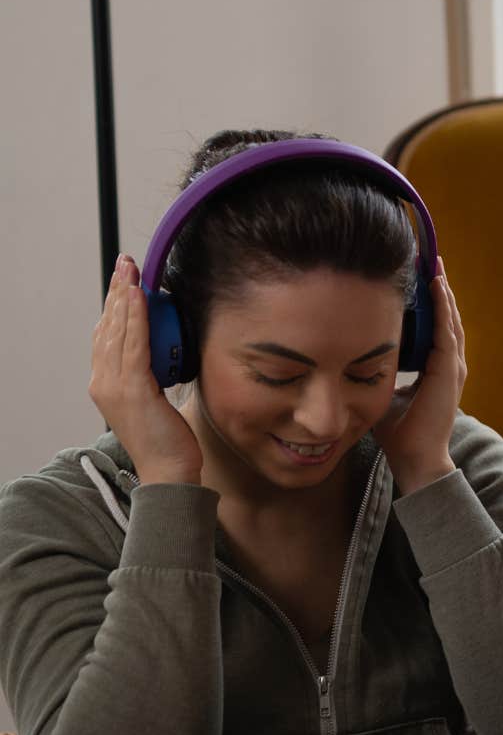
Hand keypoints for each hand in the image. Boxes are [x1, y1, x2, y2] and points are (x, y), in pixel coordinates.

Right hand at [89, 255, 201, 484]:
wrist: (168, 470)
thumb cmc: (166, 440)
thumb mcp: (154, 401)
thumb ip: (150, 378)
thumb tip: (162, 358)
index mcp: (105, 384)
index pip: (106, 336)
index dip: (113, 306)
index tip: (122, 281)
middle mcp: (103, 382)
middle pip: (107, 327)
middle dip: (116, 292)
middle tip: (124, 264)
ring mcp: (114, 385)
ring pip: (117, 331)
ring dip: (124, 297)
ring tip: (130, 271)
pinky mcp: (133, 389)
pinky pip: (133, 345)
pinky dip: (134, 318)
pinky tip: (138, 297)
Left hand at [373, 259, 465, 493]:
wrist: (416, 457)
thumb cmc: (399, 432)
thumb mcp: (382, 392)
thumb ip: (376, 371)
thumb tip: (353, 354)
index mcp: (435, 369)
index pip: (434, 327)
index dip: (429, 302)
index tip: (418, 276)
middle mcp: (448, 364)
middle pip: (446, 316)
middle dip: (438, 288)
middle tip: (430, 258)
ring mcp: (452, 366)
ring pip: (449, 318)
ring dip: (443, 291)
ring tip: (435, 264)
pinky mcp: (448, 370)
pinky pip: (447, 330)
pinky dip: (443, 306)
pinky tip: (437, 285)